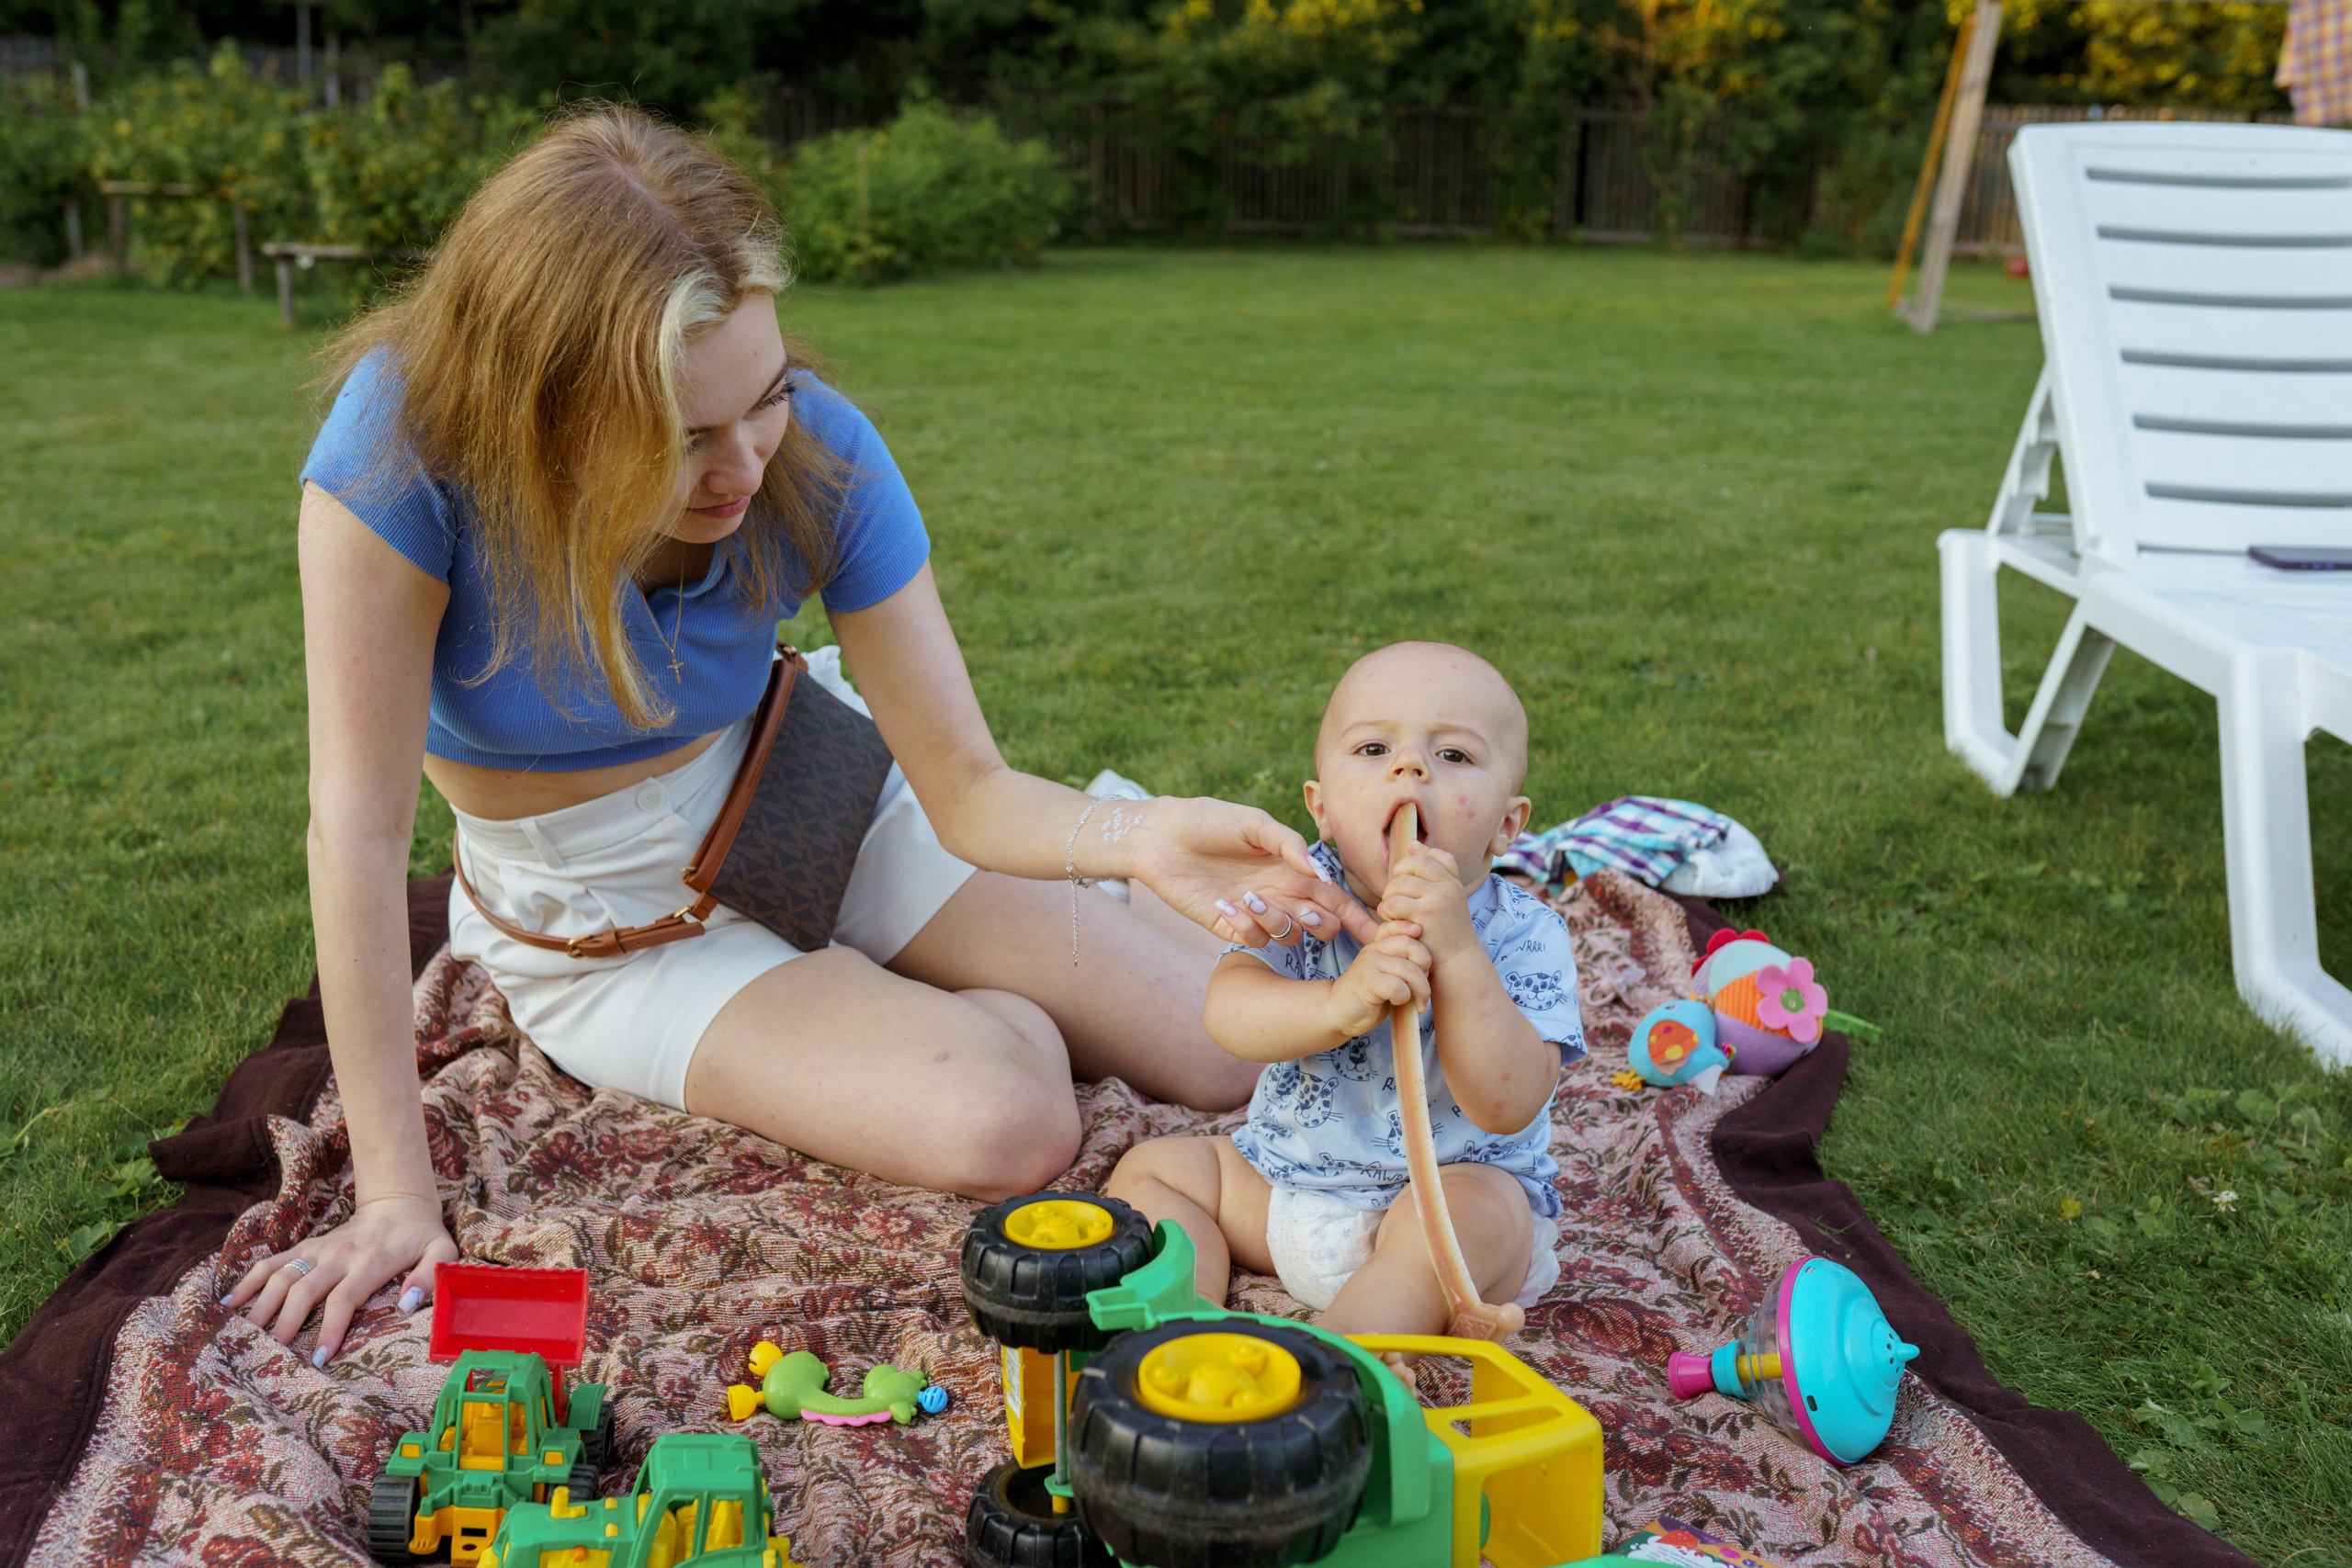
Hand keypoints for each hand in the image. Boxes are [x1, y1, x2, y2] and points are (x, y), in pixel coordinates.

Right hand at [220, 1191, 458, 1364]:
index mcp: (370, 1262)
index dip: (329, 1329)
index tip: (319, 1359)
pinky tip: (229, 1303)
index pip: (343, 1299)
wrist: (399, 1204)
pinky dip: (248, 1280)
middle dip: (285, 1324)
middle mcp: (338, 1255)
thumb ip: (430, 1276)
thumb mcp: (441, 1252)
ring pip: (281, 1275)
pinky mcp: (305, 1246)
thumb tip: (407, 1304)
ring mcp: (318, 1249)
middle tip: (271, 1355)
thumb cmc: (421, 1238)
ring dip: (260, 1305)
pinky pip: (272, 1261)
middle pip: (303, 1290)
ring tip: (242, 1336)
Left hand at [1127, 796, 1381, 946]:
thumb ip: (1287, 843)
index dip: (1361, 918)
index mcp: (1294, 869)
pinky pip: (1254, 939)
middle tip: (1302, 907)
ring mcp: (1257, 912)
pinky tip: (1224, 906)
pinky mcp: (1229, 925)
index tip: (1381, 934)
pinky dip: (1246, 926)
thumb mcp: (1252, 822)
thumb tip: (1317, 871)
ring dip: (1278, 920)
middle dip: (1322, 923)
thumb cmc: (1208, 820)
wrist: (1160, 836)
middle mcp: (1281, 893)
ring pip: (1290, 935)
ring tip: (1250, 897)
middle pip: (1322, 924)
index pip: (1337, 898)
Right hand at [1325, 922, 1431, 1038]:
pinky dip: (1405, 998)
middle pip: (1411, 946)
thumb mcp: (1386, 975)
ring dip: (1420, 990)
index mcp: (1378, 946)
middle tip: (1424, 986)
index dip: (1412, 931)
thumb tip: (1429, 966)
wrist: (1337, 1013)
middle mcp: (1373, 950)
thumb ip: (1402, 964)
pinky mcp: (1367, 982)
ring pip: (1409, 969)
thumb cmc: (1368, 996)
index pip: (1397, 926)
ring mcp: (1369, 964)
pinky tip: (1399, 1003)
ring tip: (1418, 1003)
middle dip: (1426, 967)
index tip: (1420, 948)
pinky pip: (1398, 986)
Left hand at [1377, 845, 1475, 962]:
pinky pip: (1395, 902)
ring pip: (1401, 883)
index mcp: (1455, 882)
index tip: (1408, 874)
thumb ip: (1432, 875)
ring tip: (1392, 910)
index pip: (1437, 855)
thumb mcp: (1446, 900)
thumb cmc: (1445, 932)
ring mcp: (1439, 898)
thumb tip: (1412, 844)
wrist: (1456, 963)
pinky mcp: (1425, 914)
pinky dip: (1388, 911)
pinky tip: (1391, 920)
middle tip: (1395, 895)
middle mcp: (1450, 886)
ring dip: (1390, 896)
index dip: (1418, 858)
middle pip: (1414, 864)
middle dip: (1398, 876)